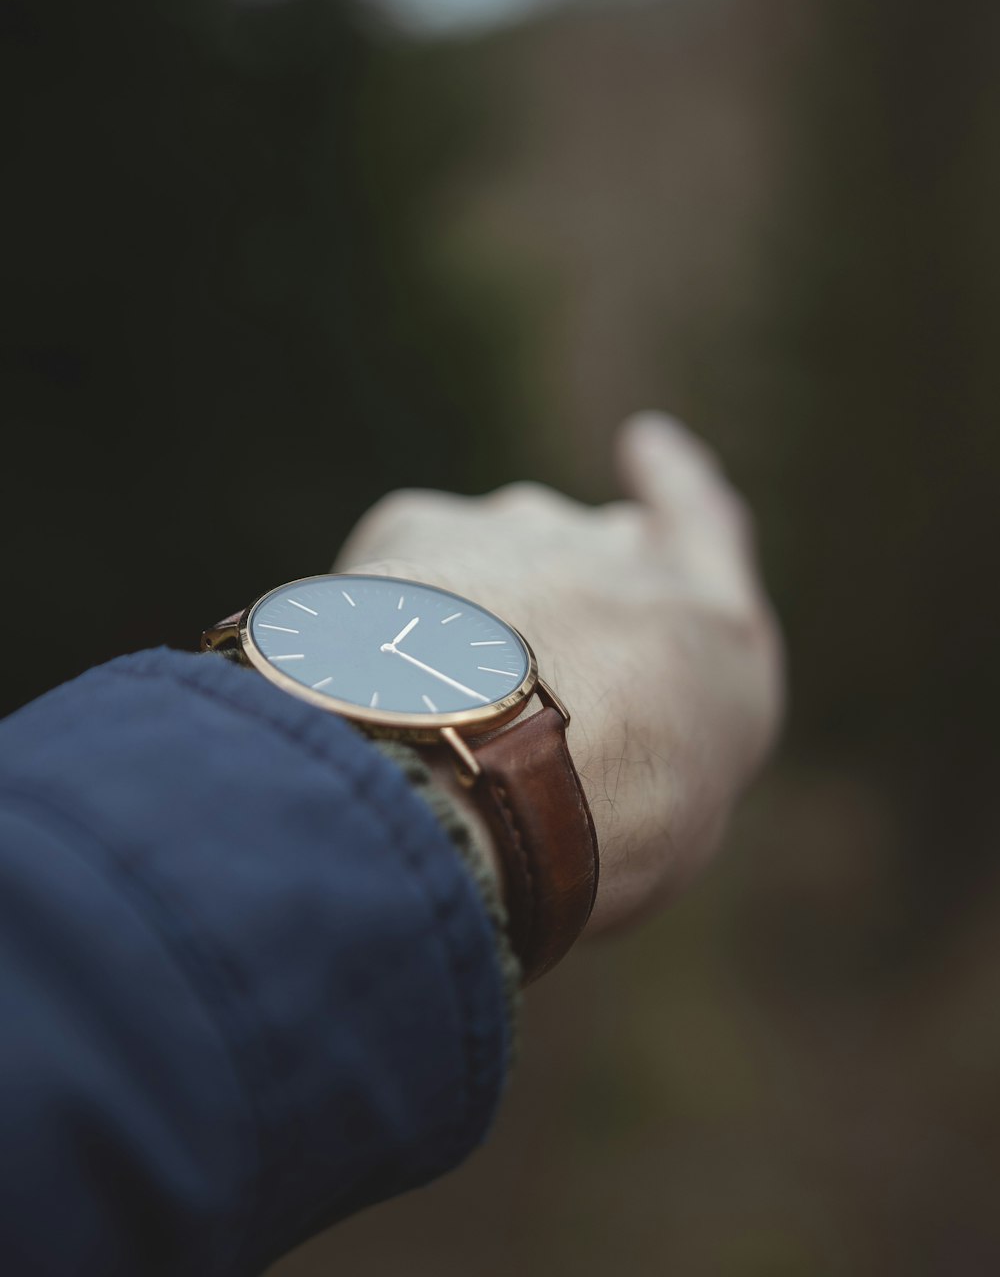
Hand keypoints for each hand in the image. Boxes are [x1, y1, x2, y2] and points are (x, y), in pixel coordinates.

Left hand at [335, 412, 783, 934]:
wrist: (483, 777)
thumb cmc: (598, 835)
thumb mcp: (672, 815)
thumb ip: (650, 735)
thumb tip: (595, 727)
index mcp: (718, 630)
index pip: (707, 527)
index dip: (678, 485)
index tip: (646, 440)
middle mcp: (627, 556)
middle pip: (595, 546)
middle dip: (564, 584)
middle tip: (523, 651)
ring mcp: (524, 529)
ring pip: (493, 558)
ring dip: (473, 612)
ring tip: (435, 716)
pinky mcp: (424, 523)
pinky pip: (405, 568)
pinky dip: (388, 614)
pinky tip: (368, 689)